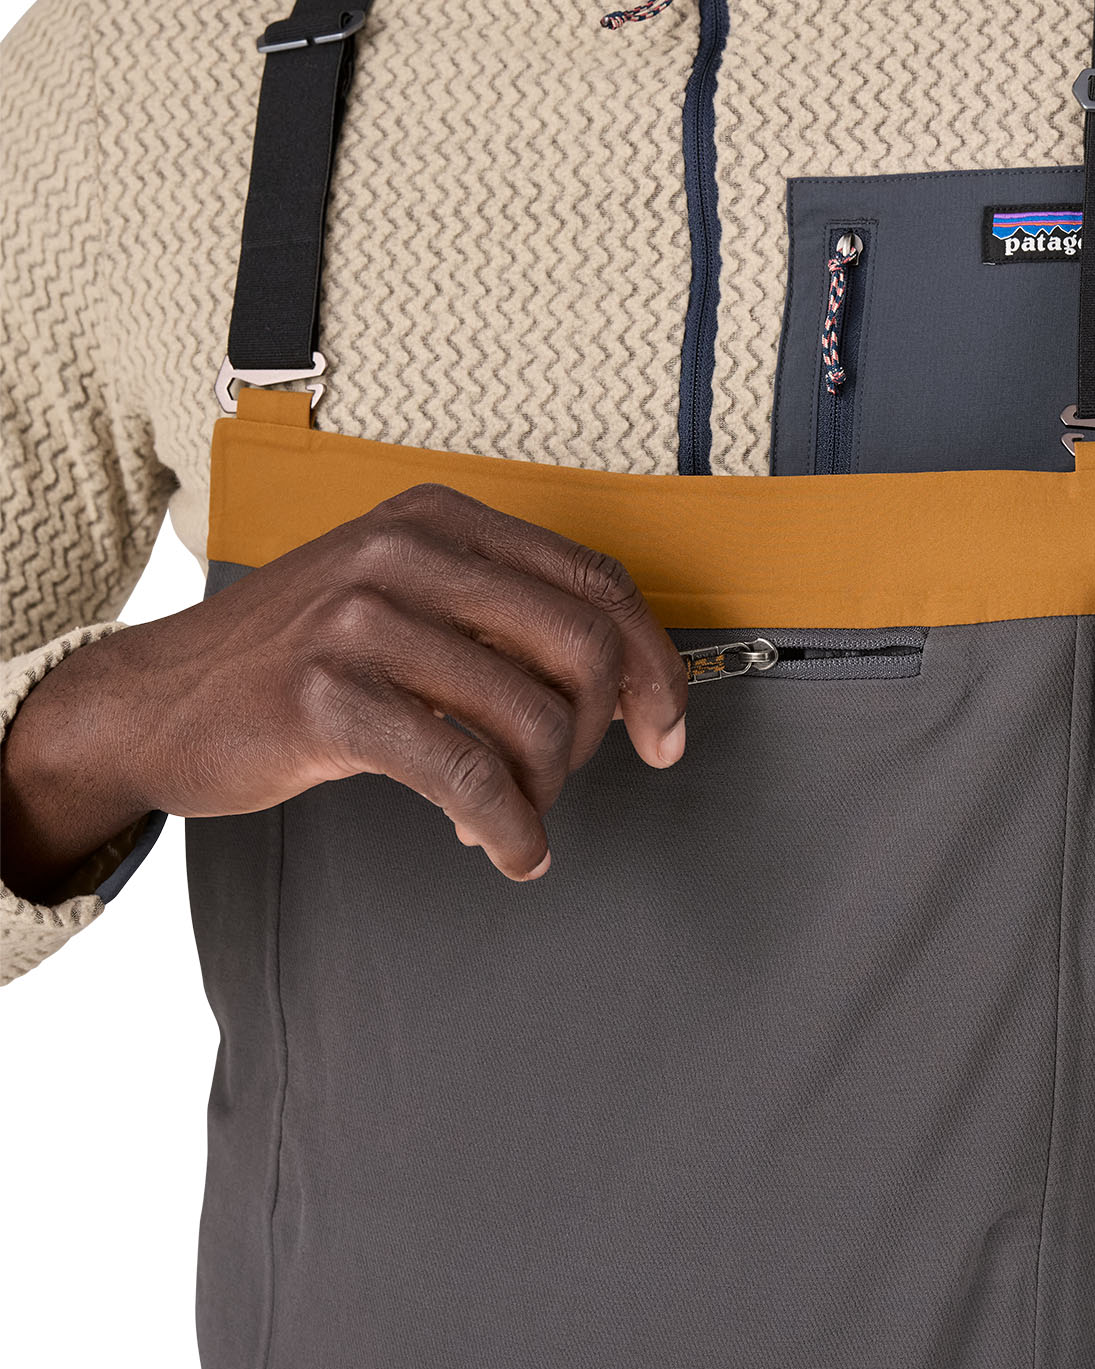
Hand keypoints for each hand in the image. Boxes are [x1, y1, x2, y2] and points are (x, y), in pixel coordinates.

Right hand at [0, 485, 687, 896]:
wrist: (153, 700)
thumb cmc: (295, 659)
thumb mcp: (401, 598)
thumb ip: (499, 617)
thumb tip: (622, 682)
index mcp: (439, 518)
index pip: (596, 582)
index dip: (653, 664)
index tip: (666, 728)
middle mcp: (406, 551)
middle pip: (583, 647)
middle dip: (596, 733)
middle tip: (564, 778)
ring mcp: (363, 618)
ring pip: (532, 717)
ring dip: (543, 791)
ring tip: (510, 815)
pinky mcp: (328, 695)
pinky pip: (468, 773)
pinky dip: (508, 827)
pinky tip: (506, 850)